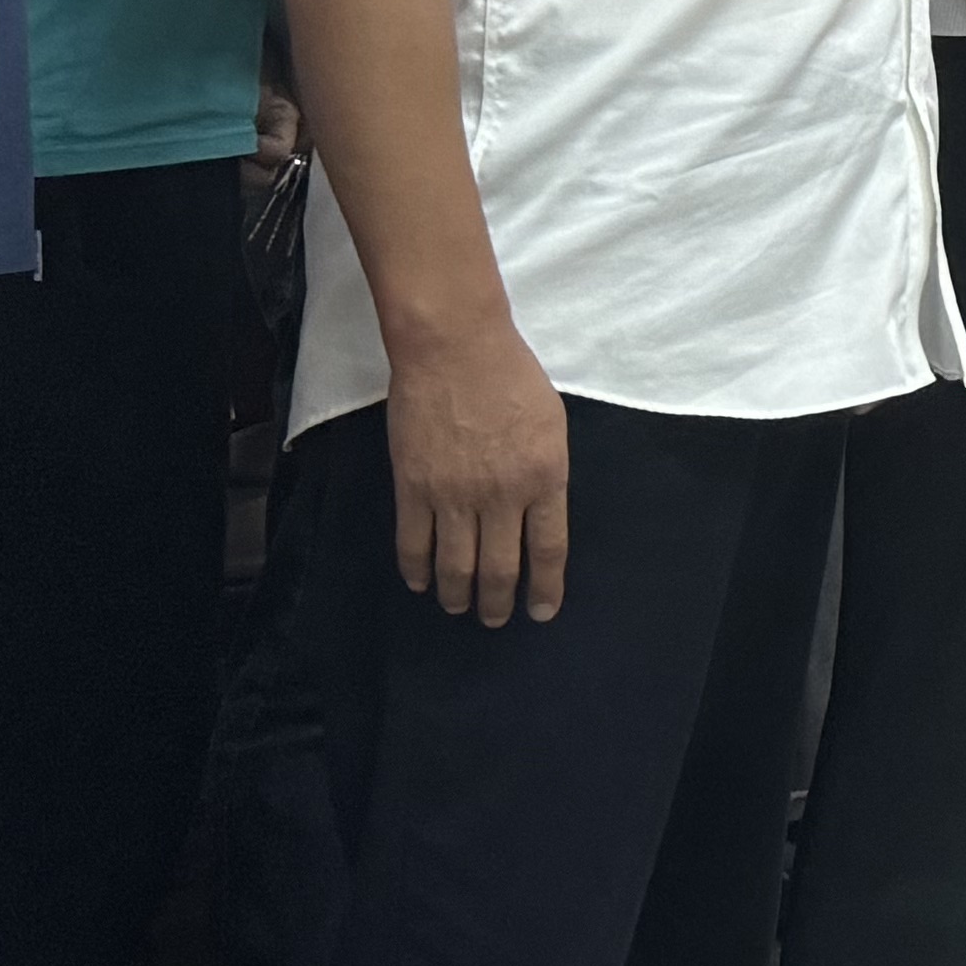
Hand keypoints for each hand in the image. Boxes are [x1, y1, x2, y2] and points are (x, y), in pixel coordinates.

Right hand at [385, 321, 573, 622]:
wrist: (454, 346)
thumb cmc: (511, 375)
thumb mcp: (552, 424)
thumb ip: (547, 473)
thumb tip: (538, 514)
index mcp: (545, 477)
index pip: (549, 551)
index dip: (545, 589)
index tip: (542, 612)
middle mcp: (501, 495)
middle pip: (500, 570)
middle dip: (497, 604)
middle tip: (495, 619)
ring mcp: (454, 495)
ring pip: (455, 567)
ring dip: (458, 595)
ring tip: (459, 606)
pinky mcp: (413, 488)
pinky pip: (413, 544)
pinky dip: (416, 571)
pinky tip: (420, 581)